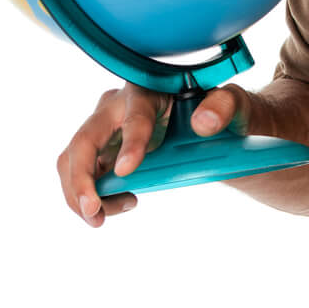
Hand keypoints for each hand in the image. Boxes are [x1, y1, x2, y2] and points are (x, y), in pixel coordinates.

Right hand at [54, 83, 252, 226]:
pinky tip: (115, 206)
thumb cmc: (222, 111)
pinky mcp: (102, 151)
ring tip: (103, 218)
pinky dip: (86, 197)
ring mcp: (106, 130)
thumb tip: (203, 123)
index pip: (135, 114)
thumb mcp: (235, 105)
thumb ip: (226, 105)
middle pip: (85, 140)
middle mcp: (118, 106)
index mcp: (150, 90)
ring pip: (73, 160)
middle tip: (93, 211)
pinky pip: (81, 174)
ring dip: (78, 194)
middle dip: (81, 178)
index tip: (126, 172)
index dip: (130, 142)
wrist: (214, 123)